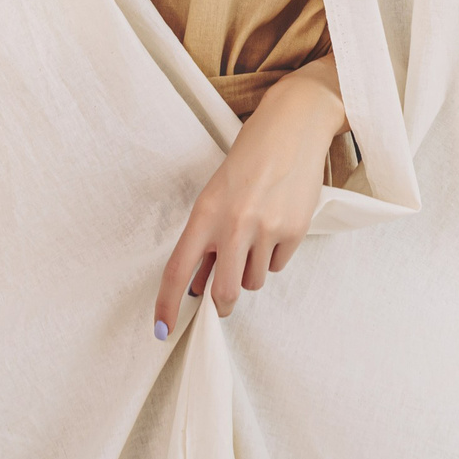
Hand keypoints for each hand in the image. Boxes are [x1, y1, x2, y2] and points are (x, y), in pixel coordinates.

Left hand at [153, 62, 347, 335]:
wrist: (292, 129)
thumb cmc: (249, 160)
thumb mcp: (216, 195)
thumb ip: (206, 239)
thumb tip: (198, 284)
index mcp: (205, 212)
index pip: (178, 269)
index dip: (168, 304)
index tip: (163, 329)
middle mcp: (234, 224)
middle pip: (224, 292)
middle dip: (222, 304)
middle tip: (222, 302)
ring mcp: (267, 229)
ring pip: (253, 282)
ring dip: (250, 272)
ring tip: (254, 238)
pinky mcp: (295, 231)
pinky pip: (277, 266)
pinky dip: (273, 256)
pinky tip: (275, 226)